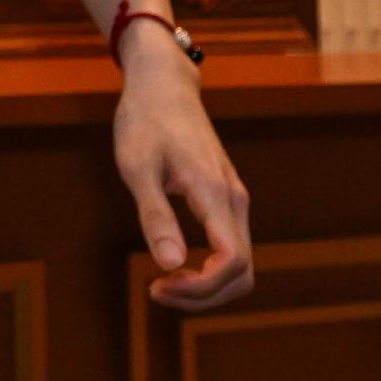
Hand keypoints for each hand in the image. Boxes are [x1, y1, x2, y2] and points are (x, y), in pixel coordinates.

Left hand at [114, 37, 251, 308]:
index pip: (232, 262)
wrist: (164, 84)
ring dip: (207, 286)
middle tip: (157, 291)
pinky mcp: (227, 199)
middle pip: (242, 273)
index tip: (159, 285)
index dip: (201, 288)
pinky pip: (232, 248)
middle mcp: (234, 200)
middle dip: (204, 296)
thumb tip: (170, 264)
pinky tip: (175, 265)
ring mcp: (234, 199)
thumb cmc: (145, 120)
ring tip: (163, 283)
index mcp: (214, 192)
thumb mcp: (137, 167)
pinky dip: (209, 269)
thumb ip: (155, 215)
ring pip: (241, 264)